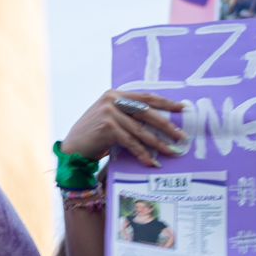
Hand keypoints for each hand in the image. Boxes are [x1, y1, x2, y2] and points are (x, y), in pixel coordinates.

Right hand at [61, 90, 185, 166]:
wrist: (72, 148)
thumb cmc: (94, 135)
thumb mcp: (111, 118)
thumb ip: (128, 114)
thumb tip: (157, 122)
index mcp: (116, 94)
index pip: (146, 97)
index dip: (166, 103)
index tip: (182, 108)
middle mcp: (112, 100)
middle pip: (147, 112)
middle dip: (166, 125)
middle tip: (181, 136)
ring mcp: (109, 112)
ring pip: (141, 130)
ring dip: (158, 143)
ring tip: (171, 151)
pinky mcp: (107, 127)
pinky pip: (131, 142)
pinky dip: (142, 153)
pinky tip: (151, 161)